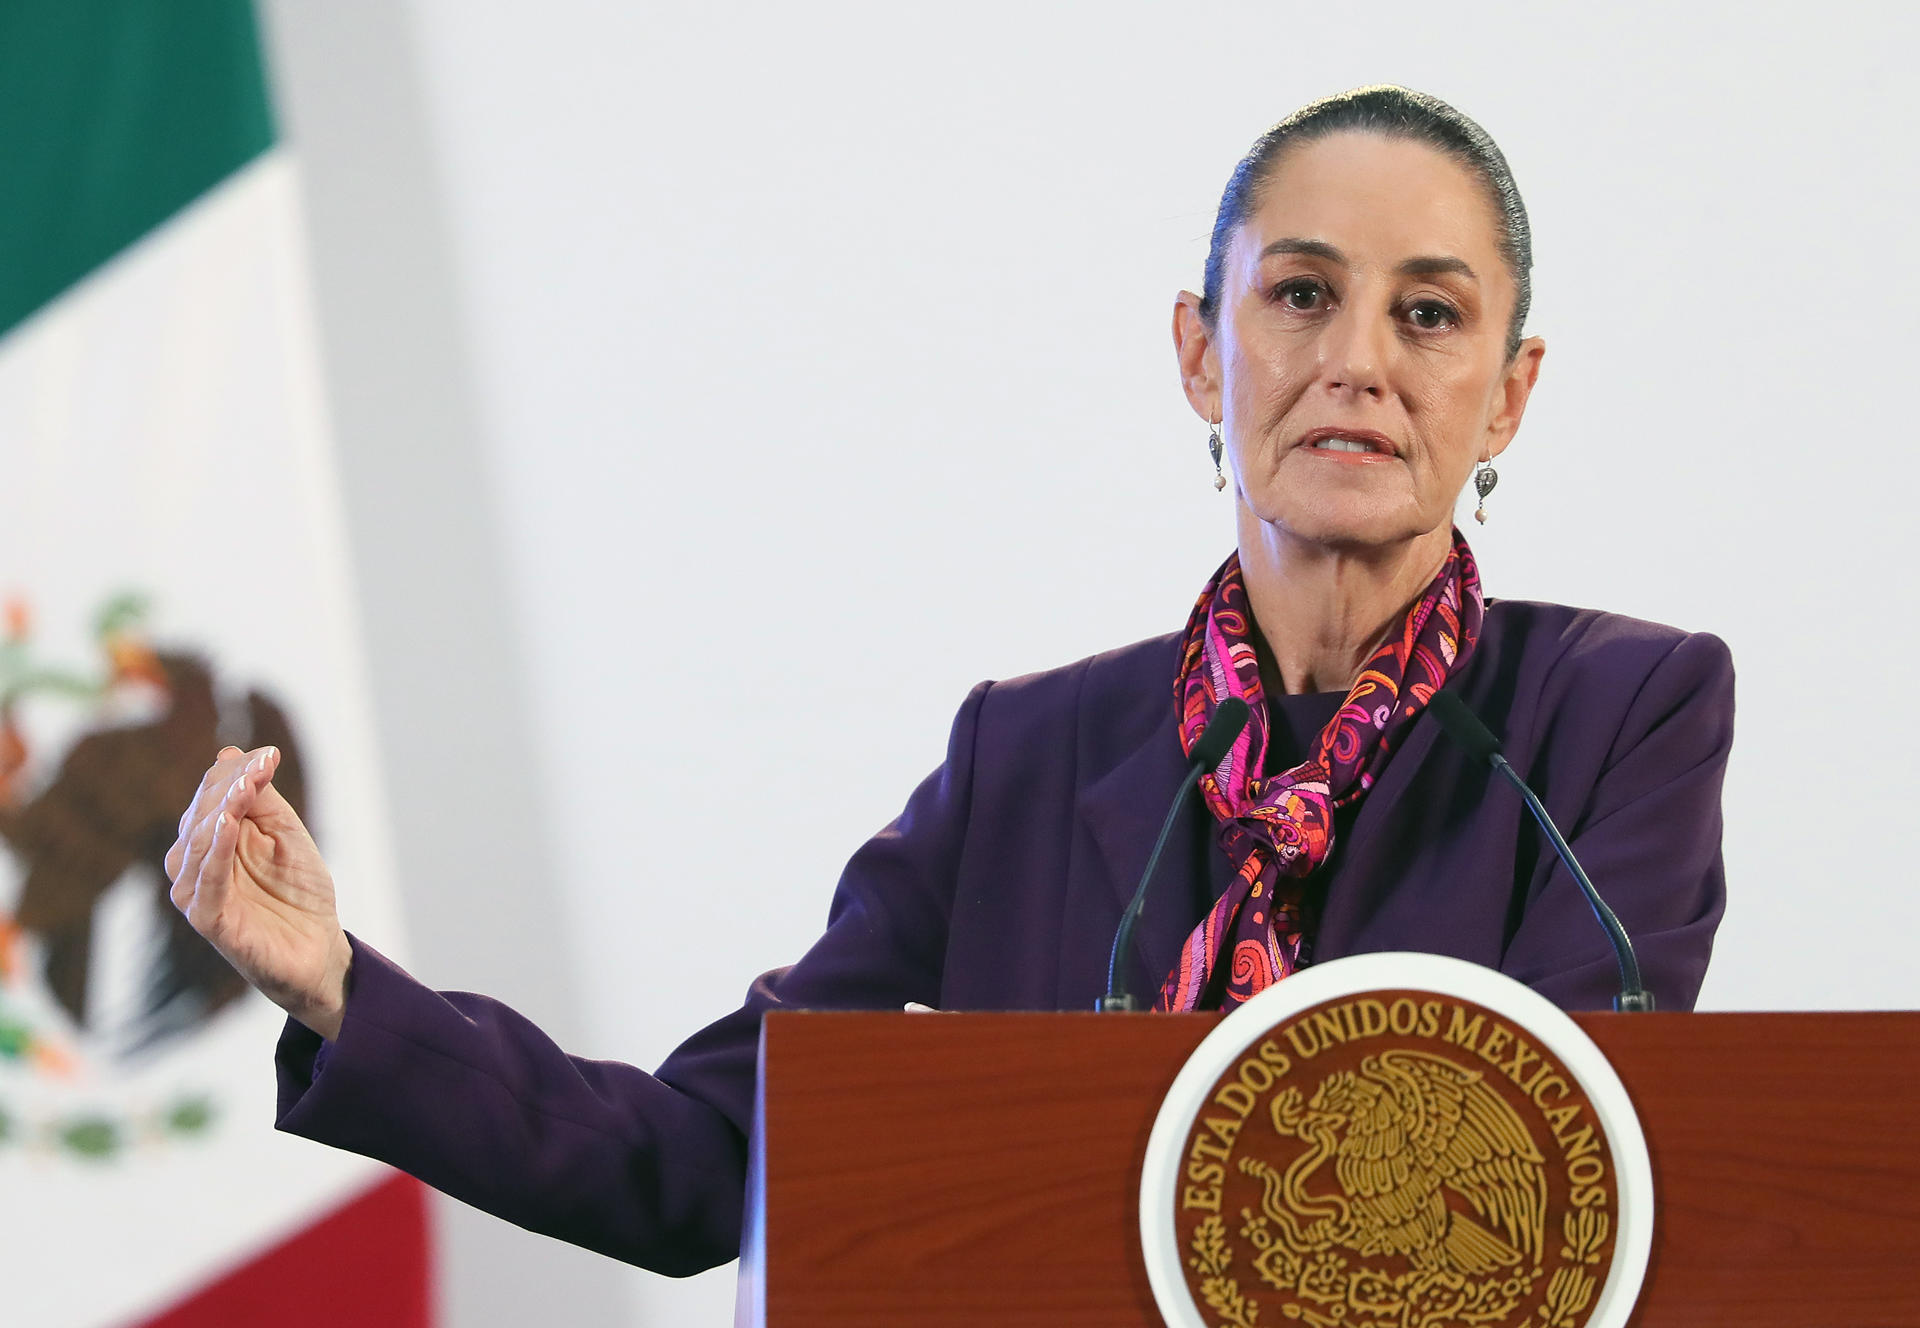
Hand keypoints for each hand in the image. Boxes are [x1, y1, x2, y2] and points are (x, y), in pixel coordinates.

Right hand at [166, 745, 351, 1039]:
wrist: (319, 948)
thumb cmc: (299, 891)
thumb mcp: (286, 834)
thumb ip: (261, 797)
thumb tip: (229, 752)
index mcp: (211, 838)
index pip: (211, 794)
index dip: (237, 772)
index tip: (270, 756)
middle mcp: (195, 864)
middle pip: (202, 814)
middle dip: (231, 786)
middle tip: (262, 766)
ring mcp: (198, 893)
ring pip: (198, 844)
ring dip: (222, 811)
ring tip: (246, 788)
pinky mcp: (209, 921)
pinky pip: (205, 884)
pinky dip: (215, 853)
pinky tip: (227, 825)